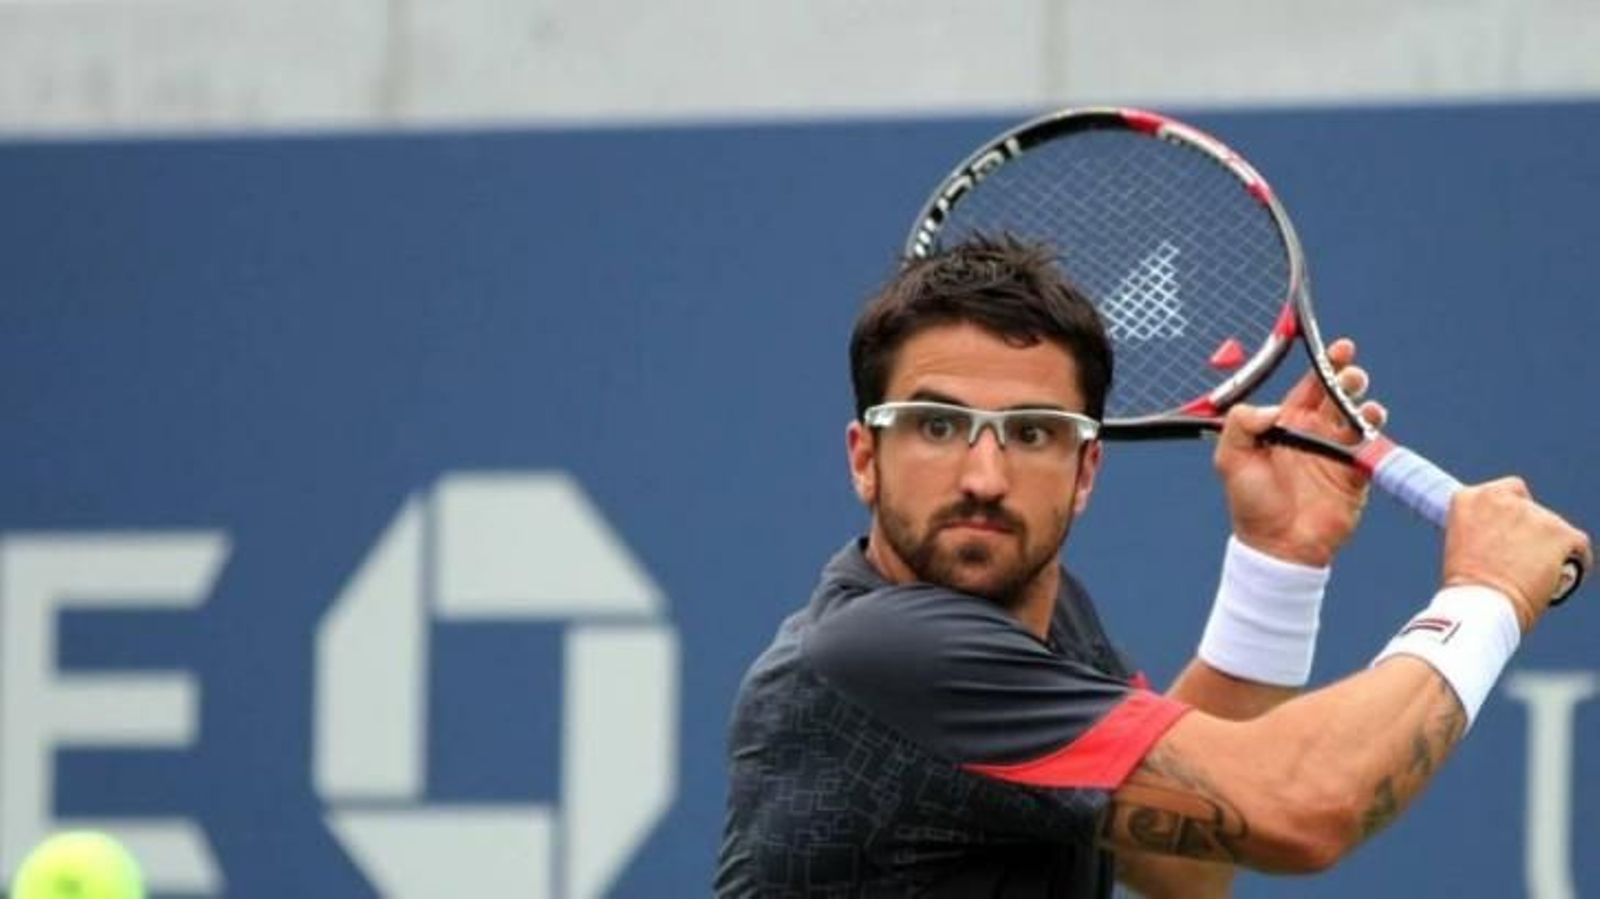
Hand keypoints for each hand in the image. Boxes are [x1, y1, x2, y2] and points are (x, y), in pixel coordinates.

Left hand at [1214, 338, 1386, 565]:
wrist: (1275, 546)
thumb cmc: (1250, 502)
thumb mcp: (1230, 458)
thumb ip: (1241, 425)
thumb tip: (1272, 409)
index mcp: (1288, 424)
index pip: (1311, 386)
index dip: (1325, 365)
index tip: (1338, 349)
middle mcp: (1316, 434)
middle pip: (1339, 396)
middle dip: (1349, 378)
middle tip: (1350, 373)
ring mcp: (1338, 453)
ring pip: (1359, 418)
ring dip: (1365, 405)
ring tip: (1361, 403)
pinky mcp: (1356, 476)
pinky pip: (1372, 450)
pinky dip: (1376, 436)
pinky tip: (1371, 427)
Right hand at [1443, 478, 1592, 631]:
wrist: (1483, 605)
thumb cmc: (1466, 588)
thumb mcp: (1460, 547)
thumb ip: (1483, 531)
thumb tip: (1503, 539)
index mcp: (1471, 499)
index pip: (1507, 491)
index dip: (1511, 513)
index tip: (1509, 532)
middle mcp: (1504, 500)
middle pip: (1532, 508)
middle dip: (1530, 531)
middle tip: (1521, 560)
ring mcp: (1535, 515)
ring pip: (1554, 529)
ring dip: (1548, 547)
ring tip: (1535, 577)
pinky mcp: (1562, 533)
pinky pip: (1577, 545)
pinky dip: (1574, 561)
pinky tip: (1559, 579)